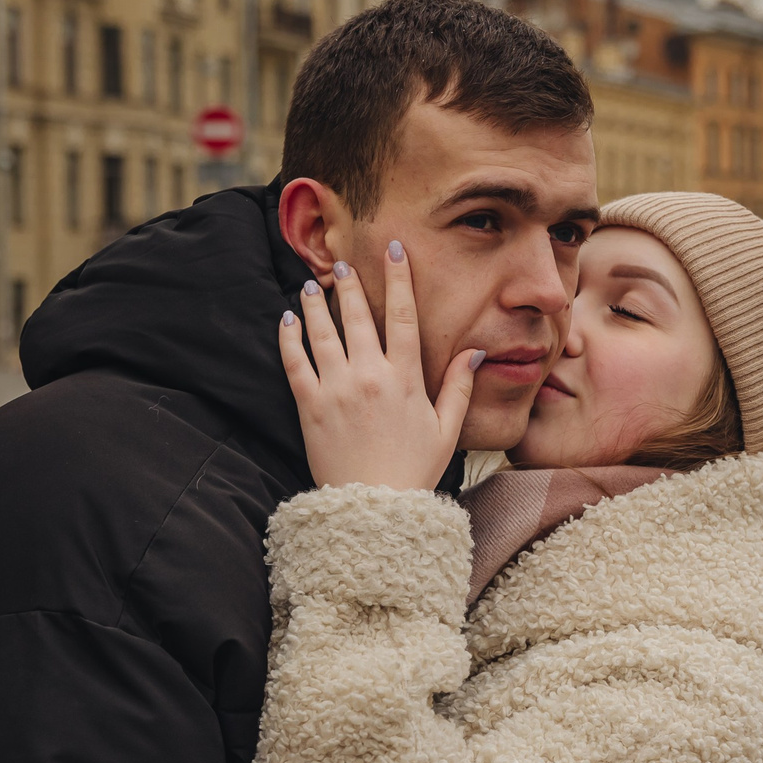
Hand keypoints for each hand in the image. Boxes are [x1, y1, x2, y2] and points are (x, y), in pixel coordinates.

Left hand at [278, 243, 479, 490]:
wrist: (375, 510)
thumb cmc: (413, 471)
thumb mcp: (446, 430)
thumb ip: (459, 388)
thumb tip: (475, 352)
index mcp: (407, 379)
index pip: (403, 316)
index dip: (399, 278)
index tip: (393, 251)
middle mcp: (370, 376)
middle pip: (359, 316)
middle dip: (350, 284)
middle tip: (342, 262)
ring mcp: (337, 390)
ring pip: (323, 333)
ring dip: (317, 303)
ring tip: (312, 283)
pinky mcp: (310, 407)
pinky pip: (295, 362)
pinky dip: (289, 337)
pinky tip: (288, 319)